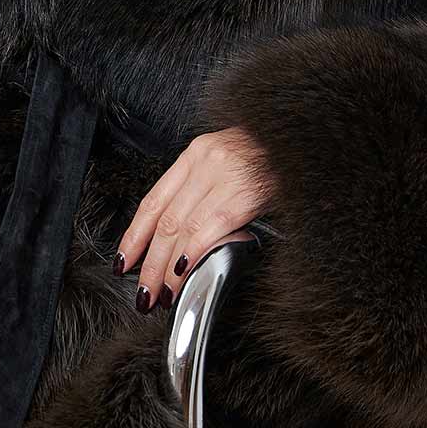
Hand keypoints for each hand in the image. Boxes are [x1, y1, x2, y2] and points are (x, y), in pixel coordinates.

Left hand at [113, 126, 276, 311]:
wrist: (302, 135)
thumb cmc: (270, 149)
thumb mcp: (228, 159)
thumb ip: (204, 188)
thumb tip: (183, 234)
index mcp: (196, 154)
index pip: (154, 200)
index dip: (135, 235)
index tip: (124, 260)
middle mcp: (205, 162)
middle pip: (166, 221)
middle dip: (150, 262)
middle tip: (143, 290)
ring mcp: (224, 176)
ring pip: (183, 229)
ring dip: (168, 267)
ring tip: (164, 292)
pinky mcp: (245, 193)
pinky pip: (211, 229)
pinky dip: (194, 253)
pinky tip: (185, 272)